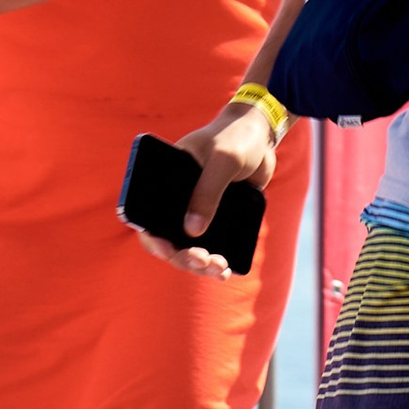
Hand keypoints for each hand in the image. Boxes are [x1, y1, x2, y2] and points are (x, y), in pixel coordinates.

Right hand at [129, 98, 275, 276]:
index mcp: (164, 180)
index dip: (152, 237)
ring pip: (188, 247)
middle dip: (182, 256)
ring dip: (200, 264)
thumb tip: (192, 231)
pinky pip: (210, 245)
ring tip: (219, 269)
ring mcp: (195, 210)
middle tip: (203, 260)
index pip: (145, 214)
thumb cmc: (237, 139)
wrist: (262, 138)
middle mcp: (176, 199)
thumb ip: (208, 191)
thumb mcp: (224, 161)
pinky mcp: (215, 218)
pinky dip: (214, 261)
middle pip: (167, 238)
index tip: (167, 249)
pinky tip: (226, 270)